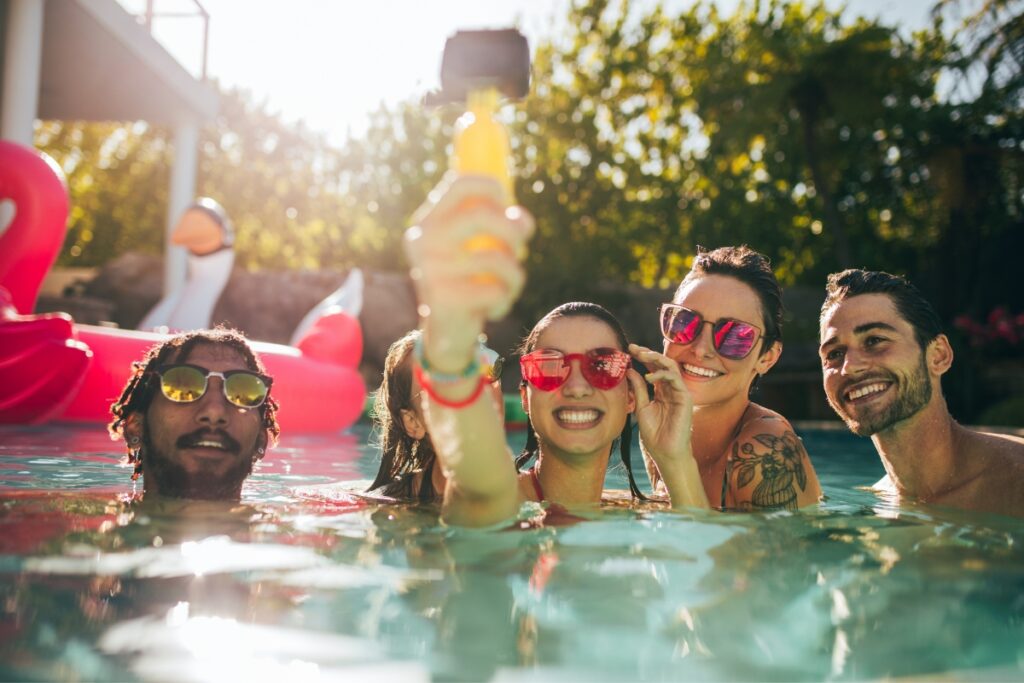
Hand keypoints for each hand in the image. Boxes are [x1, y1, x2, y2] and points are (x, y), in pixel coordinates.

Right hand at [404, 174, 532, 371]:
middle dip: (513, 231)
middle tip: (521, 250)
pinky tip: (493, 308)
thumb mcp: (481, 249)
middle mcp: (423, 241)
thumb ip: (503, 226)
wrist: (446, 332)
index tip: (508, 203)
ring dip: (515, 274)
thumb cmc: (469, 281)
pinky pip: (495, 290)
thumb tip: (522, 221)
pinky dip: (504, 300)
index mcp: (427, 222)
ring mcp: (430, 270)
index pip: (459, 184)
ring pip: (496, 258)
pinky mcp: (444, 299)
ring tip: (510, 286)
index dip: (492, 186)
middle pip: (482, 215)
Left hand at [627, 343, 693, 471]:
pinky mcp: (685, 398)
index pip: (654, 368)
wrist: (665, 451)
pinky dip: (662, 374)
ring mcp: (679, 392)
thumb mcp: (641, 407)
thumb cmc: (655, 434)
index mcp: (661, 391)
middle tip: (634, 348)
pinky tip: (649, 376)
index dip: (643, 358)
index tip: (629, 350)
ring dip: (656, 358)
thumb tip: (630, 370)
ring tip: (641, 355)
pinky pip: (675, 379)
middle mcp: (671, 389)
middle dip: (648, 353)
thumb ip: (638, 389)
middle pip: (662, 364)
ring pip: (671, 367)